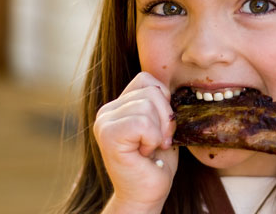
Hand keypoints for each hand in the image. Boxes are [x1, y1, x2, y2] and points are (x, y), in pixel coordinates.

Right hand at [93, 72, 177, 212]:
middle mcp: (106, 111)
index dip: (164, 101)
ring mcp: (104, 122)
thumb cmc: (157, 163)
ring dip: (159, 131)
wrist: (146, 195)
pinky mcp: (108, 136)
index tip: (162, 128)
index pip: (146, 80)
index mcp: (118, 105)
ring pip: (148, 105)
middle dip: (166, 117)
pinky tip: (145, 153)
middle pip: (150, 91)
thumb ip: (158, 102)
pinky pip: (143, 122)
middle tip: (159, 142)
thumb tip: (171, 85)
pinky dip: (153, 139)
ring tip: (151, 148)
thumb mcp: (161, 125)